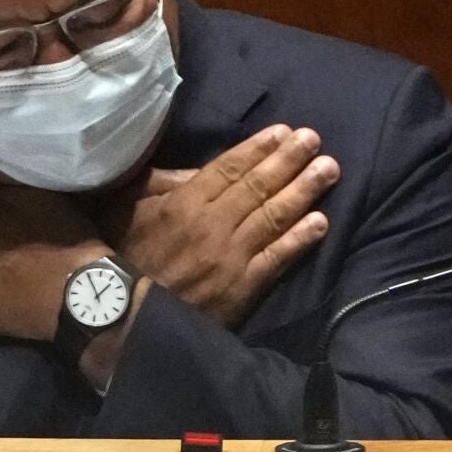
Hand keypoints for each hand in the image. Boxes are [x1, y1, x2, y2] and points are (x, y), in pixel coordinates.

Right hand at [94, 124, 337, 327]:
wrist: (123, 321)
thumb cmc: (122, 258)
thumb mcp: (127, 210)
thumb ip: (162, 184)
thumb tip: (201, 169)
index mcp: (183, 204)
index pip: (229, 169)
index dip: (258, 148)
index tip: (284, 131)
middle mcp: (212, 225)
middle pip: (257, 187)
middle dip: (289, 161)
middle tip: (314, 140)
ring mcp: (230, 258)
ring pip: (273, 218)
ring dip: (303, 192)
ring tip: (328, 170)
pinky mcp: (241, 289)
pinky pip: (276, 260)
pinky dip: (300, 240)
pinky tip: (321, 222)